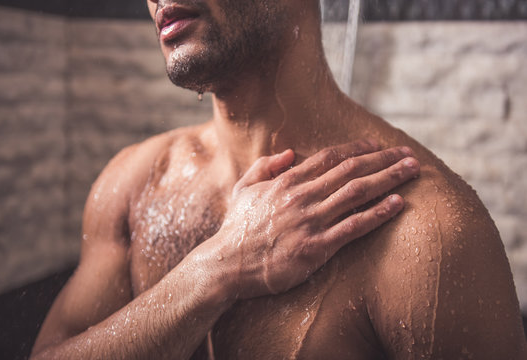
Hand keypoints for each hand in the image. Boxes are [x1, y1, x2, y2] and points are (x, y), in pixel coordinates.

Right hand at [215, 140, 419, 298]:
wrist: (228, 264)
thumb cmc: (236, 228)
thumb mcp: (244, 188)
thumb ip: (266, 166)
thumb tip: (291, 152)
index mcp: (287, 181)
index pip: (329, 158)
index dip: (357, 148)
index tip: (377, 145)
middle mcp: (302, 196)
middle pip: (351, 170)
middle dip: (383, 159)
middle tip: (408, 153)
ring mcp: (310, 221)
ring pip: (357, 193)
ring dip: (388, 179)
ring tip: (412, 170)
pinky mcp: (316, 247)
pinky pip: (353, 227)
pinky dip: (378, 213)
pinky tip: (398, 203)